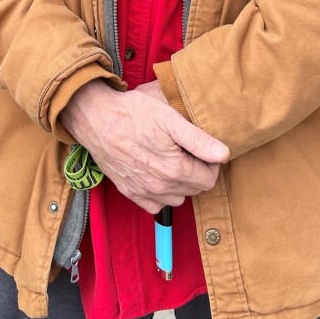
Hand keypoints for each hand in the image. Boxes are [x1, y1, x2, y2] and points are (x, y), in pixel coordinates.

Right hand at [60, 79, 228, 213]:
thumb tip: (223, 154)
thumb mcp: (169, 117)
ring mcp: (144, 192)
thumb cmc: (132, 113)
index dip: (211, 162)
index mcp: (174, 168)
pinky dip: (161, 194)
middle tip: (188, 150)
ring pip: (177, 198)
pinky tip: (157, 173)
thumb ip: (198, 139)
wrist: (96, 118)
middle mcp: (161, 186)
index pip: (209, 178)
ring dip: (181, 183)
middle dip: (197, 171)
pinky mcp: (130, 192)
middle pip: (195, 189)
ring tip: (173, 160)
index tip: (203, 148)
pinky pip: (155, 205)